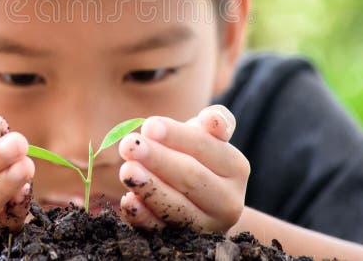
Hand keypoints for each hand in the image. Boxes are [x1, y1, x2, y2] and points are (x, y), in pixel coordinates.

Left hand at [117, 105, 249, 232]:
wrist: (203, 203)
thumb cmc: (200, 157)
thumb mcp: (209, 136)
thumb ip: (215, 121)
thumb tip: (212, 120)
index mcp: (236, 167)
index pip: (205, 146)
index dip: (176, 136)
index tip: (148, 126)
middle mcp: (228, 200)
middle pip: (191, 177)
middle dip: (158, 160)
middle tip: (129, 145)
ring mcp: (206, 225)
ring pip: (177, 208)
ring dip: (150, 189)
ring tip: (127, 170)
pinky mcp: (183, 242)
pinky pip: (160, 231)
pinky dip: (143, 217)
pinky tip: (128, 201)